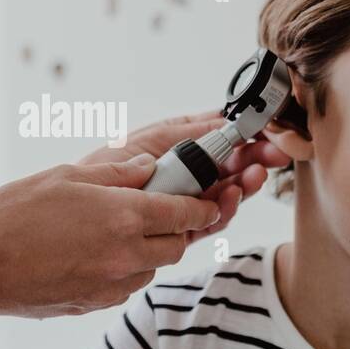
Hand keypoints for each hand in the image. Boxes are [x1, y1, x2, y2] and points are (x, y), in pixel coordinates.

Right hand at [0, 159, 221, 319]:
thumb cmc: (14, 213)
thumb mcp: (69, 176)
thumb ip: (117, 173)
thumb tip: (148, 168)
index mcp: (124, 217)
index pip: (185, 214)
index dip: (202, 206)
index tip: (206, 202)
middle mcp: (125, 256)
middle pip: (176, 247)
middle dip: (176, 231)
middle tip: (161, 215)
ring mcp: (109, 286)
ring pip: (151, 270)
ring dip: (149, 253)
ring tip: (120, 234)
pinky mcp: (91, 305)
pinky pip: (124, 287)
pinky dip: (124, 272)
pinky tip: (97, 255)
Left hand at [80, 109, 290, 243]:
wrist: (76, 212)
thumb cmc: (102, 169)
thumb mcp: (148, 141)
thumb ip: (185, 132)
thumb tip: (222, 118)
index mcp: (174, 147)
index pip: (217, 138)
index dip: (242, 134)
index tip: (264, 129)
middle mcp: (183, 176)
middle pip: (227, 166)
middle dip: (252, 159)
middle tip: (273, 155)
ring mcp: (183, 203)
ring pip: (224, 194)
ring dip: (244, 184)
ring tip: (256, 175)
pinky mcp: (179, 230)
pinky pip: (209, 221)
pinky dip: (224, 209)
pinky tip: (233, 196)